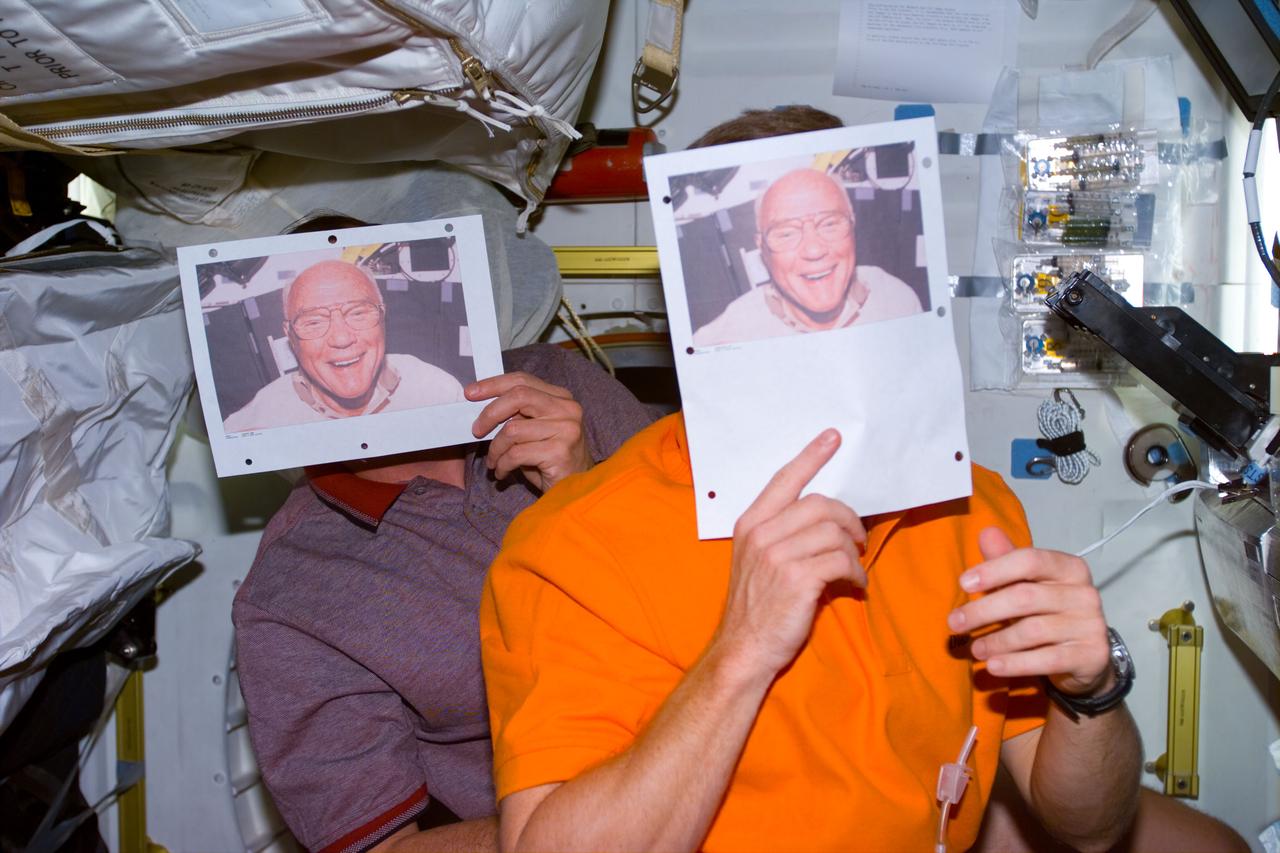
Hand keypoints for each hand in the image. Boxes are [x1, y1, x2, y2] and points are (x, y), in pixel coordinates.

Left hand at [466, 372, 590, 491]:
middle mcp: (567, 409)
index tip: (470, 393)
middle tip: (476, 431)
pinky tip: (503, 472)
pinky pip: (517, 453)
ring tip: (493, 461)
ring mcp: (566, 429)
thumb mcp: (533, 430)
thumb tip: (480, 404)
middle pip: (518, 396)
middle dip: (490, 413)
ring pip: (513, 429)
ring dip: (495, 449)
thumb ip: (516, 413)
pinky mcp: (560, 452)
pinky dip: (503, 464)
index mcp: (560, 398)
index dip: (493, 384)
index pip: (522, 380)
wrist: (572, 489)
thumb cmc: (548, 459)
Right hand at [710, 429, 866, 684]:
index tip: (832, 437)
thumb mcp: (758, 561)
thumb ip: (783, 535)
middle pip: (821, 504)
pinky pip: (841, 561)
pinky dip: (856, 573)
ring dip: (854, 552)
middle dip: (849, 519)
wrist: (743, 649)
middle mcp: (762, 534)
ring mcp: (778, 555)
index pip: (785, 480)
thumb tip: (828, 521)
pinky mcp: (797, 578)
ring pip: (834, 533)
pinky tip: (854, 585)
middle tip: (859, 539)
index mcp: (751, 524)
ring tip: (854, 570)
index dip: (811, 456)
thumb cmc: (755, 607)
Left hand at [948, 528, 1111, 696]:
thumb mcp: (1026, 584)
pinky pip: (1047, 659)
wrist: (1085, 656)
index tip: (963, 583)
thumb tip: (986, 532)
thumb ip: (1006, 560)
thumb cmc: (1047, 612)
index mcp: (1069, 567)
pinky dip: (1016, 663)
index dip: (994, 570)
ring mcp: (1091, 625)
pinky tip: (994, 666)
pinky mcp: (1092, 655)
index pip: (1029, 560)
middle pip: (1025, 597)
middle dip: (984, 611)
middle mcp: (1085, 593)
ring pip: (1033, 630)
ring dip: (997, 641)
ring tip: (974, 649)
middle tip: (955, 623)